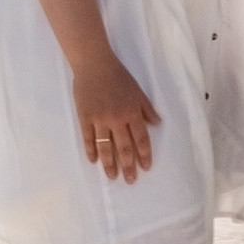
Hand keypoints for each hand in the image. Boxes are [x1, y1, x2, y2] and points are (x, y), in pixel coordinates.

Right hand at [72, 48, 160, 183]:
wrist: (94, 63)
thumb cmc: (118, 76)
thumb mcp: (138, 90)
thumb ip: (147, 109)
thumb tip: (158, 124)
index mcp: (132, 112)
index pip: (141, 138)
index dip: (144, 154)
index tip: (146, 168)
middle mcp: (117, 119)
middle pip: (124, 147)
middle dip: (129, 166)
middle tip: (130, 180)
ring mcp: (99, 119)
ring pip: (106, 147)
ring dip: (110, 164)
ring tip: (112, 176)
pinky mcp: (85, 117)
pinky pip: (88, 138)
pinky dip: (91, 151)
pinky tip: (94, 161)